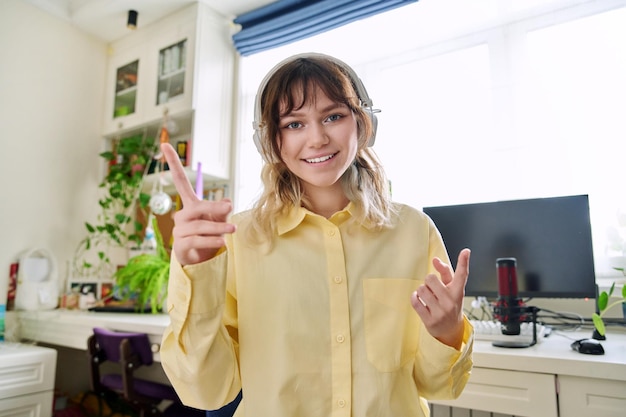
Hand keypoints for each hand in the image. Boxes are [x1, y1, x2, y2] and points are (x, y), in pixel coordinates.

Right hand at [160, 143, 235, 265]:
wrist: (201, 259)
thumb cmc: (211, 233)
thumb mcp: (220, 219)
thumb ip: (223, 210)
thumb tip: (228, 202)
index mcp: (191, 204)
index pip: (180, 181)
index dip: (173, 163)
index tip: (164, 144)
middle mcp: (182, 215)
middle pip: (197, 207)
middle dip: (214, 207)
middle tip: (229, 209)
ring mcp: (179, 230)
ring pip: (200, 226)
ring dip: (218, 228)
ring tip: (232, 230)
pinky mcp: (180, 246)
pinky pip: (196, 241)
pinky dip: (211, 241)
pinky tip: (222, 242)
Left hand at [411, 248, 470, 348]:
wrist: (451, 330)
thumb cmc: (450, 305)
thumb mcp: (451, 289)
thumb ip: (445, 273)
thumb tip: (436, 260)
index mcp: (458, 292)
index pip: (462, 275)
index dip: (464, 262)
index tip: (466, 251)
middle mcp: (450, 302)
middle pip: (431, 278)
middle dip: (428, 282)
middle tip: (432, 289)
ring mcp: (440, 312)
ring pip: (421, 290)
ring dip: (421, 291)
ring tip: (427, 296)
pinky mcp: (430, 320)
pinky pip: (415, 302)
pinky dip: (414, 298)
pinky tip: (419, 300)